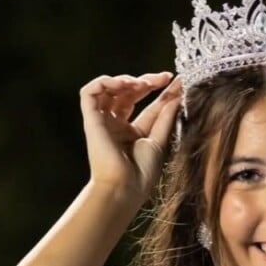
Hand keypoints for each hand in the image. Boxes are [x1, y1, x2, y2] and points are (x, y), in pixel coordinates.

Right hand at [79, 72, 181, 200]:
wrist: (125, 187)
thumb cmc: (142, 173)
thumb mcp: (159, 140)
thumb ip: (165, 117)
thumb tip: (176, 95)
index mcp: (133, 132)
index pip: (147, 105)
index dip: (161, 91)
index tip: (176, 81)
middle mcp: (116, 125)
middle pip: (128, 93)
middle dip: (146, 81)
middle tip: (163, 78)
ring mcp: (103, 122)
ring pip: (108, 89)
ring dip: (125, 80)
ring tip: (142, 84)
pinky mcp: (91, 120)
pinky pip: (89, 93)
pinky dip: (104, 82)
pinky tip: (123, 83)